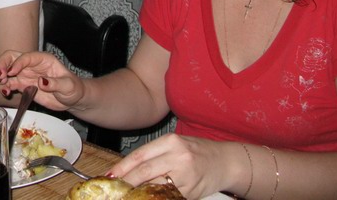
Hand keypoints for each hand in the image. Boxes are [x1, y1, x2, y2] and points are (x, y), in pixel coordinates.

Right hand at [0, 50, 84, 111]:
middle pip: (12, 57)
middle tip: (1, 76)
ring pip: (8, 70)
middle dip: (3, 64)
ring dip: (2, 76)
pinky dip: (5, 87)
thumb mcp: (68, 86)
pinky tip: (6, 92)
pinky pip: (10, 84)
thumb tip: (41, 82)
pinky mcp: (24, 85)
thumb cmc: (73, 88)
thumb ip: (55, 83)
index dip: (17, 63)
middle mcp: (32, 65)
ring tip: (3, 87)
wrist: (72, 99)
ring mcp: (26, 75)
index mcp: (43, 59)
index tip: (11, 72)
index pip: (26, 57)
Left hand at [109, 134, 238, 198]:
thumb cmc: (199, 152)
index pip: (140, 155)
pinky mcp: (191, 191)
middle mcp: (178, 156)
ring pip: (155, 186)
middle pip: (144, 171)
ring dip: (139, 192)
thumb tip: (129, 168)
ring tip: (128, 194)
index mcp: (172, 141)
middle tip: (114, 187)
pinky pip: (169, 197)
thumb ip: (155, 155)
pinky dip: (156, 198)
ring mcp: (186, 175)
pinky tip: (148, 197)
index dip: (122, 166)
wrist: (227, 162)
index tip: (110, 175)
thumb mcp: (176, 145)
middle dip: (126, 181)